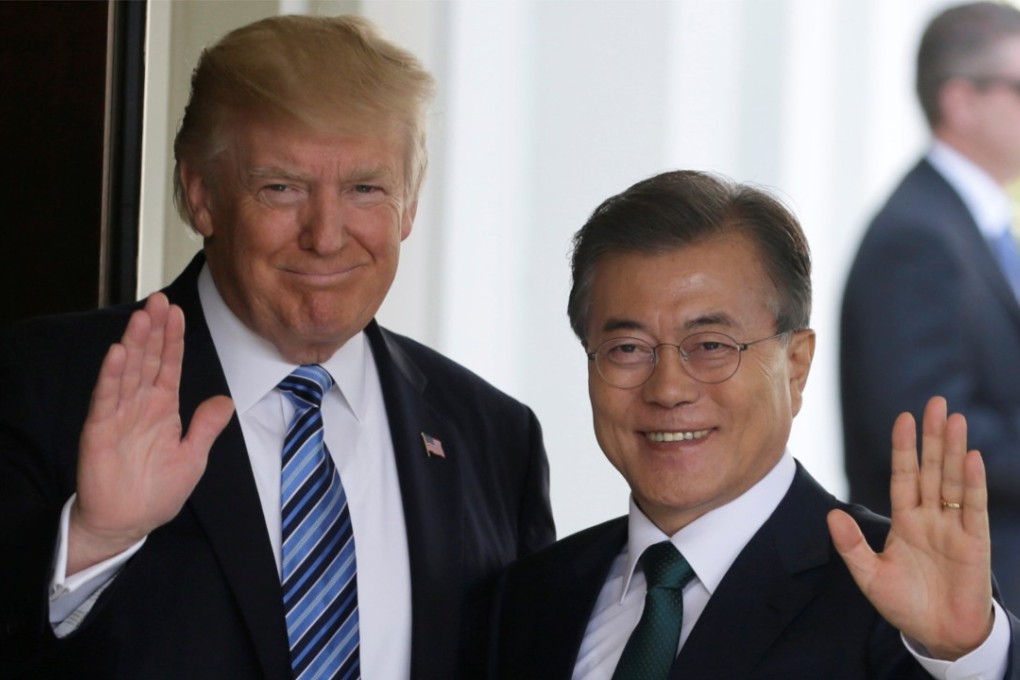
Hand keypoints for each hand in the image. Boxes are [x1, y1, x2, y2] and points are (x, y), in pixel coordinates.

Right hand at [69, 293, 234, 574]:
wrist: (127, 524)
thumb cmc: (157, 492)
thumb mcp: (193, 457)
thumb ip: (207, 427)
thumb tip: (226, 399)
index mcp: (163, 408)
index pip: (168, 365)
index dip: (173, 339)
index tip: (176, 312)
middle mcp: (141, 406)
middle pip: (148, 360)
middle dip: (154, 330)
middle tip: (159, 300)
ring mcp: (119, 415)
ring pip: (128, 372)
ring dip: (135, 344)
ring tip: (142, 316)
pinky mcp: (100, 431)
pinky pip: (107, 399)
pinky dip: (112, 376)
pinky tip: (118, 354)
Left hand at [827, 396, 992, 659]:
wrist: (939, 636)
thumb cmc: (905, 605)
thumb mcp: (869, 575)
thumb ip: (851, 545)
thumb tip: (831, 514)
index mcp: (906, 521)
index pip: (904, 475)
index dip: (903, 448)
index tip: (903, 418)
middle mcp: (931, 517)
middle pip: (933, 468)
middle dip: (932, 436)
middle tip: (935, 402)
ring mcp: (954, 527)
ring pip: (954, 479)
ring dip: (954, 449)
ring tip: (954, 418)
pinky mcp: (974, 542)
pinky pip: (974, 507)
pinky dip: (974, 482)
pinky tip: (972, 456)